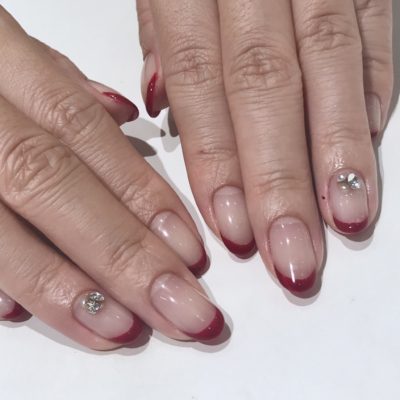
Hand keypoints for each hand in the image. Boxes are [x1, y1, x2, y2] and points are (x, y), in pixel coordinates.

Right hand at [0, 6, 224, 347]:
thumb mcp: (10, 50)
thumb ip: (62, 84)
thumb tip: (120, 113)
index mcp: (1, 61)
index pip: (88, 134)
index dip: (142, 195)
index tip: (190, 254)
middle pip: (55, 186)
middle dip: (123, 256)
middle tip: (179, 310)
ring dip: (63, 285)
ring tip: (119, 328)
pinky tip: (21, 313)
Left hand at [137, 0, 392, 293]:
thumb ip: (161, 34)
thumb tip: (161, 102)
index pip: (202, 84)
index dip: (217, 161)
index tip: (232, 227)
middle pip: (267, 90)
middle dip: (281, 180)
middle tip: (290, 252)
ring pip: (329, 69)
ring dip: (338, 154)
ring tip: (344, 221)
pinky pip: (373, 38)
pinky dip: (372, 100)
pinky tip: (367, 154)